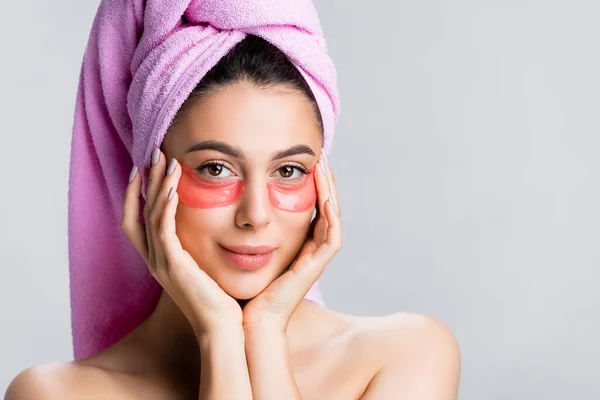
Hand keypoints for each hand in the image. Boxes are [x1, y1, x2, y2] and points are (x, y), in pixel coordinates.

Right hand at [121, 149, 241, 336]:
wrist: (221, 328)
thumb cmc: (218, 299)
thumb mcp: (202, 268)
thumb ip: (196, 249)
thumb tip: (209, 228)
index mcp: (158, 260)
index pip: (134, 221)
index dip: (134, 195)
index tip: (143, 169)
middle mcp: (154, 260)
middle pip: (138, 212)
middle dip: (146, 181)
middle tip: (155, 153)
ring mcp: (161, 264)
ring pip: (150, 216)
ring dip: (157, 187)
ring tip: (166, 161)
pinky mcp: (175, 267)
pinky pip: (164, 232)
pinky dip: (166, 209)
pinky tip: (173, 191)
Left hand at [242, 153, 340, 332]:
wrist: (250, 319)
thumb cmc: (245, 285)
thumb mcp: (245, 248)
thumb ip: (245, 228)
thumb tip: (228, 203)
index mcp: (298, 242)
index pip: (311, 204)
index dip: (311, 181)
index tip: (304, 159)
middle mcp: (311, 247)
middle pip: (326, 205)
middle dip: (323, 179)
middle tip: (319, 155)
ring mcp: (317, 257)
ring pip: (333, 215)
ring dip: (330, 189)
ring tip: (323, 165)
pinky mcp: (317, 266)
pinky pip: (332, 235)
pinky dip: (331, 214)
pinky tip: (324, 195)